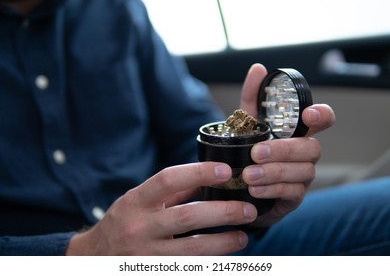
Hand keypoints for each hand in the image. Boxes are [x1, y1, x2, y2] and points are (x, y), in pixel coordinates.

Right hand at [66, 162, 258, 254]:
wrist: (95, 257)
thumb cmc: (123, 222)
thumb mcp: (139, 200)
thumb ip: (171, 191)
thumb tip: (207, 179)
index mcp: (136, 202)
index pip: (168, 180)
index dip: (198, 173)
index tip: (224, 171)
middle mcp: (139, 227)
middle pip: (187, 217)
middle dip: (223, 212)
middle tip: (247, 209)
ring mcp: (146, 255)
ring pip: (192, 250)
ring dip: (223, 243)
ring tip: (243, 235)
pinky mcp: (155, 272)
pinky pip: (188, 268)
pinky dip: (209, 262)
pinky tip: (224, 256)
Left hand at [240, 63, 335, 226]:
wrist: (239, 185)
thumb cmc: (249, 150)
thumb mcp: (247, 123)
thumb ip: (253, 98)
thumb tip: (258, 69)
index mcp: (297, 132)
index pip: (323, 119)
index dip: (322, 115)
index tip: (308, 114)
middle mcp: (304, 153)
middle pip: (312, 148)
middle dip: (285, 150)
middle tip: (257, 153)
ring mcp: (301, 176)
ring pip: (303, 172)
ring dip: (274, 173)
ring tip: (249, 175)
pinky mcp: (294, 197)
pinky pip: (292, 193)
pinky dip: (272, 190)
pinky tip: (254, 189)